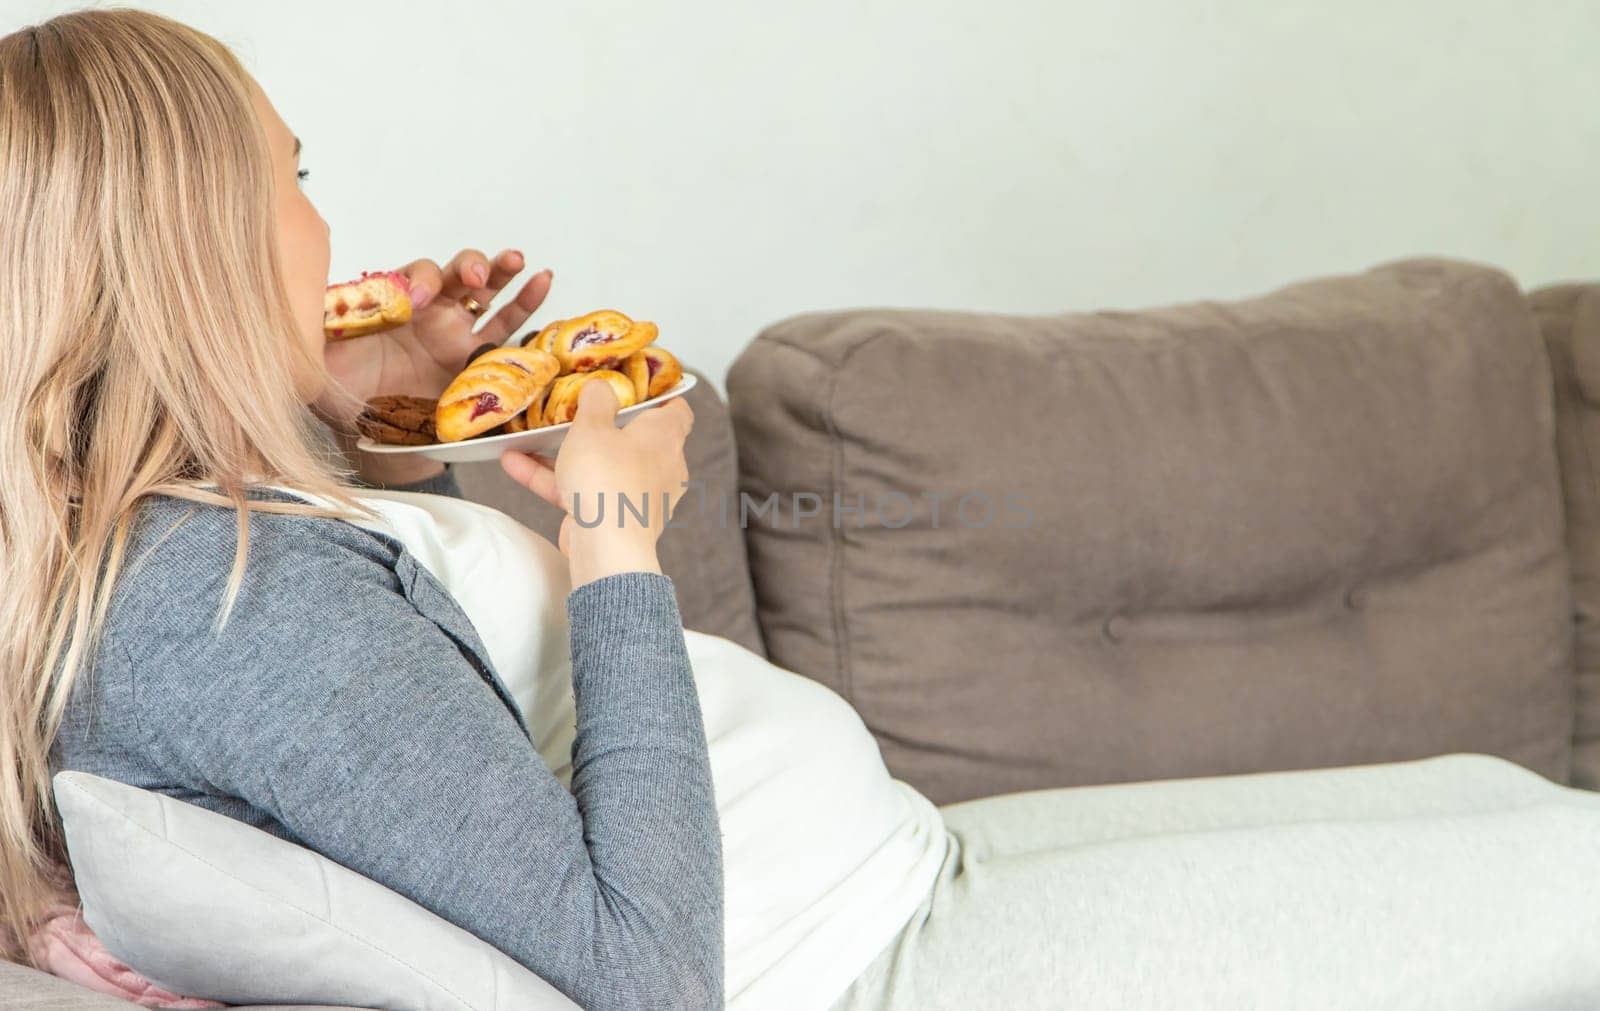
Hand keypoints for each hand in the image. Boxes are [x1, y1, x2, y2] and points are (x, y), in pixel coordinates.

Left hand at [315, 248, 552, 433]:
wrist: (368, 427)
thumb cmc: (345, 389)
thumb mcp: (319, 357)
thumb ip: (315, 333)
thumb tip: (296, 310)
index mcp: (394, 306)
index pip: (410, 278)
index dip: (418, 282)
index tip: (417, 300)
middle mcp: (427, 312)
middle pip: (453, 273)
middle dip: (465, 267)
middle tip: (472, 277)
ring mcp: (456, 331)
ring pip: (485, 291)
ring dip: (500, 271)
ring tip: (517, 260)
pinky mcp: (478, 356)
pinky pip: (507, 325)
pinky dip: (527, 301)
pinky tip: (541, 280)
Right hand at [500, 381, 694, 586]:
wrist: (606, 548)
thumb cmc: (608, 481)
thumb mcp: (593, 426)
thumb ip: (596, 400)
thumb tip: (601, 387)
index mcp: (666, 437)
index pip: (677, 409)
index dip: (659, 395)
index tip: (635, 387)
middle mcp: (661, 466)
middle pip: (635, 437)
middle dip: (603, 426)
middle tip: (578, 411)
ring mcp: (639, 495)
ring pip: (603, 465)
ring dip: (567, 453)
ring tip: (532, 436)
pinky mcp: (616, 518)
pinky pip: (585, 491)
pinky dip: (554, 479)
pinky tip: (514, 464)